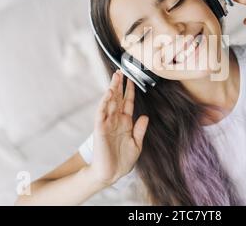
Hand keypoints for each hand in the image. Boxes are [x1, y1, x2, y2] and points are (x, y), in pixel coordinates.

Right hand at [87, 70, 148, 186]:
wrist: (111, 174)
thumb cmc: (122, 161)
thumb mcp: (136, 144)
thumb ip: (140, 130)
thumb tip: (145, 116)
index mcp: (125, 123)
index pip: (127, 103)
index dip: (130, 91)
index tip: (132, 80)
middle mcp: (116, 121)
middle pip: (117, 99)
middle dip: (119, 85)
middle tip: (121, 71)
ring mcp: (107, 123)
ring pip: (109, 102)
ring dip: (112, 89)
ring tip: (116, 77)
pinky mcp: (100, 129)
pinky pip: (102, 113)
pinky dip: (105, 102)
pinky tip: (109, 93)